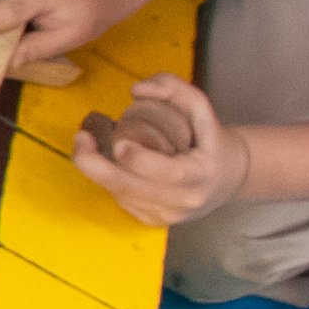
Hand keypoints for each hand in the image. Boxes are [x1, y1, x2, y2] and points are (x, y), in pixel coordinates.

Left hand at [67, 74, 253, 224]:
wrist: (226, 176)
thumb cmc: (208, 138)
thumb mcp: (200, 106)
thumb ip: (172, 87)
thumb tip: (137, 90)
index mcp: (201, 174)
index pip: (169, 173)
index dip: (140, 160)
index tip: (119, 142)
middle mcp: (185, 201)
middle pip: (132, 189)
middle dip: (97, 166)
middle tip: (81, 139)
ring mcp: (168, 216)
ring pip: (121, 196)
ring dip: (98, 171)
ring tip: (89, 145)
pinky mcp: (153, 221)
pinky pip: (122, 202)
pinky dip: (109, 182)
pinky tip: (110, 164)